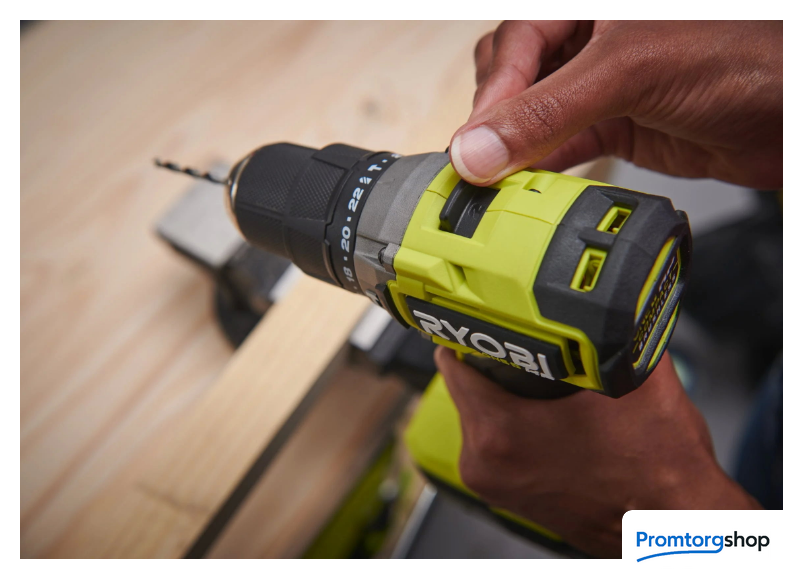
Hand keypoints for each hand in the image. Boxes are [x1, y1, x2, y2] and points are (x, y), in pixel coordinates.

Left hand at [434, 347, 761, 557]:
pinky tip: (540, 414)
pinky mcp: (507, 495)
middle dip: (489, 362)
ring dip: (498, 395)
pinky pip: (493, 442)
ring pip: (478, 415)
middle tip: (524, 347)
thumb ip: (612, 327)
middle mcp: (487, 461)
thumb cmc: (657, 466)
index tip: (485, 319)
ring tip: (535, 382)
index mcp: (501, 431)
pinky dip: (509, 425)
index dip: (469, 333)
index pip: (450, 361)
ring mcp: (494, 482)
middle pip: (462, 387)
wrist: (673, 524)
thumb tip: (604, 293)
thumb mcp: (635, 376)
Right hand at [449, 21, 781, 188]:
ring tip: (498, 184)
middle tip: (481, 166)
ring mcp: (601, 84)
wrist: (795, 112)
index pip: (512, 45)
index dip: (491, 98)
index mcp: (585, 3)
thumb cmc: (745, 53)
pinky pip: (562, 147)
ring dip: (515, 152)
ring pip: (533, 118)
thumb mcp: (627, 70)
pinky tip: (530, 187)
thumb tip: (477, 148)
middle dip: (495, 123)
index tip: (470, 150)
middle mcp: (589, 38)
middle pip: (513, 79)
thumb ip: (547, 111)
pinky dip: (543, 170)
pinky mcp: (616, 124)